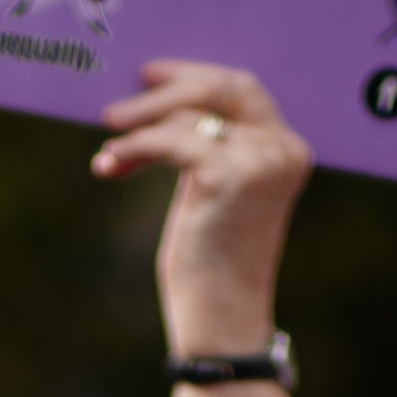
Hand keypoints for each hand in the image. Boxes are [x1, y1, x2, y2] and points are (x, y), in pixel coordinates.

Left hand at [96, 62, 309, 358]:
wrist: (222, 320)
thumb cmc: (212, 266)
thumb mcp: (215, 194)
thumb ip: (207, 148)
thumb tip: (155, 106)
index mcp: (287, 150)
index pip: (241, 89)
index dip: (194, 76)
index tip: (151, 77)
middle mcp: (282, 149)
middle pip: (221, 86)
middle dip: (166, 90)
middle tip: (118, 105)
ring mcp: (261, 160)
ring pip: (188, 114)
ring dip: (138, 128)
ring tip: (109, 150)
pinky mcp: (229, 175)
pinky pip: (168, 140)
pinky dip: (133, 148)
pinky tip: (110, 165)